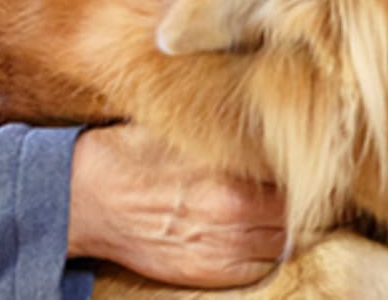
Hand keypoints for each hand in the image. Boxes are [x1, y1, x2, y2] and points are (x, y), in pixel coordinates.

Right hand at [67, 123, 285, 286]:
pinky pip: (260, 267)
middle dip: (299, 199)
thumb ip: (226, 129)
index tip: (303, 159)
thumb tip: (260, 115)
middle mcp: (232, 214)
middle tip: (300, 184)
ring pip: (284, 243)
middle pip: (296, 212)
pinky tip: (256, 232)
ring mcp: (221, 249)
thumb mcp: (180, 128)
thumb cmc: (127, 153)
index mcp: (230, 173)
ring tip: (277, 208)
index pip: (294, 178)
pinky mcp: (206, 272)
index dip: (302, 169)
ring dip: (286, 227)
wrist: (83, 196)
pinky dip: (266, 251)